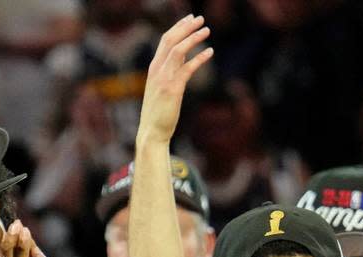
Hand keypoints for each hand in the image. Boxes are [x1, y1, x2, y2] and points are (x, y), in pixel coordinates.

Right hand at [138, 15, 213, 144]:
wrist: (152, 132)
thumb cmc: (159, 113)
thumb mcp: (163, 87)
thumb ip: (172, 71)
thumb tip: (185, 58)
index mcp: (154, 68)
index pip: (165, 40)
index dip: (178, 27)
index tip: (190, 19)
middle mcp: (157, 70)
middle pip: (170, 39)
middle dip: (185, 26)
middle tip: (200, 18)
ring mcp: (163, 79)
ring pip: (178, 49)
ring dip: (193, 37)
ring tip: (207, 30)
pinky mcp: (172, 89)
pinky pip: (187, 68)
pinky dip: (199, 58)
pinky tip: (210, 51)